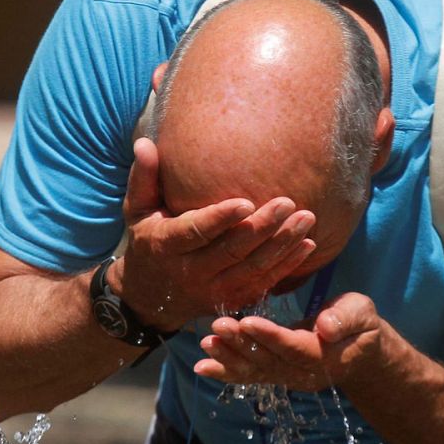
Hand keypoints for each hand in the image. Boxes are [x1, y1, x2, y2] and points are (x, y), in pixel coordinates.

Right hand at [115, 138, 316, 329]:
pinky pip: (263, 284)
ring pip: (252, 269)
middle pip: (232, 251)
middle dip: (262, 228)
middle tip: (288, 202)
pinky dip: (287, 266)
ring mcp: (213, 291)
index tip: (246, 202)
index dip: (221, 219)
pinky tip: (307, 245)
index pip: (197, 232)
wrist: (148, 298)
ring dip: (282, 246)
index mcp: (166, 246)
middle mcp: (191, 273)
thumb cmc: (146, 242)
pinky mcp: (231, 301)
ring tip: (306, 219)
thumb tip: (144, 142)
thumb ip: (143, 178)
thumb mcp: (136, 211)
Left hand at [192, 293, 385, 391]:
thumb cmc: (359, 325)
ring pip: (255, 370)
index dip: (271, 337)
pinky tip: (202, 366)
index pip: (294, 348)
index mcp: (325, 357)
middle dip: (241, 344)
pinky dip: (225, 371)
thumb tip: (326, 327)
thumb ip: (346, 319)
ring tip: (206, 344)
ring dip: (228, 358)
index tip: (248, 322)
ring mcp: (287, 377)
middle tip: (218, 326)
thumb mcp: (361, 314)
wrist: (360, 352)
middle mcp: (303, 373)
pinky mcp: (275, 375)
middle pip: (269, 360)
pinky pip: (249, 375)